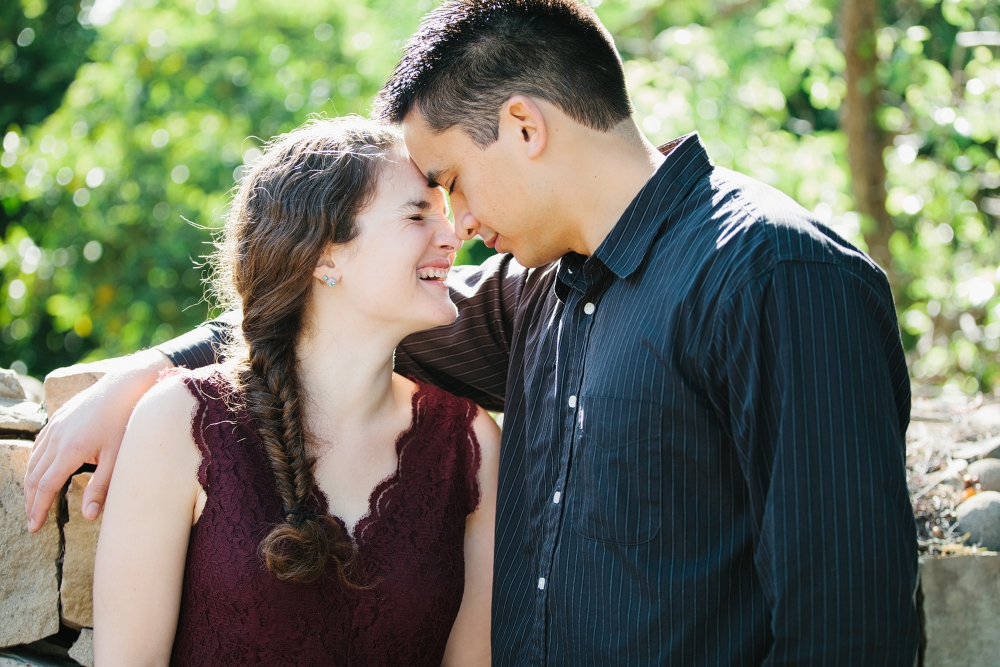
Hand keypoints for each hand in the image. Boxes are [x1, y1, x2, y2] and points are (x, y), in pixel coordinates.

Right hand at [24, 349, 172, 531]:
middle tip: (31, 520)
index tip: (34, 527)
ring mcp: (56, 425)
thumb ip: (102, 487)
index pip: (45, 487)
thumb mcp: (119, 457)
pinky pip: (39, 443)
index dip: (38, 509)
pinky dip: (34, 461)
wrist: (127, 385)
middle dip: (31, 500)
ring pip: (34, 459)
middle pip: (34, 475)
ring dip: (30, 482)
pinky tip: (39, 470)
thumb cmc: (127, 421)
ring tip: (33, 501)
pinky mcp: (59, 416)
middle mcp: (56, 437)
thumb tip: (88, 516)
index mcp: (69, 450)